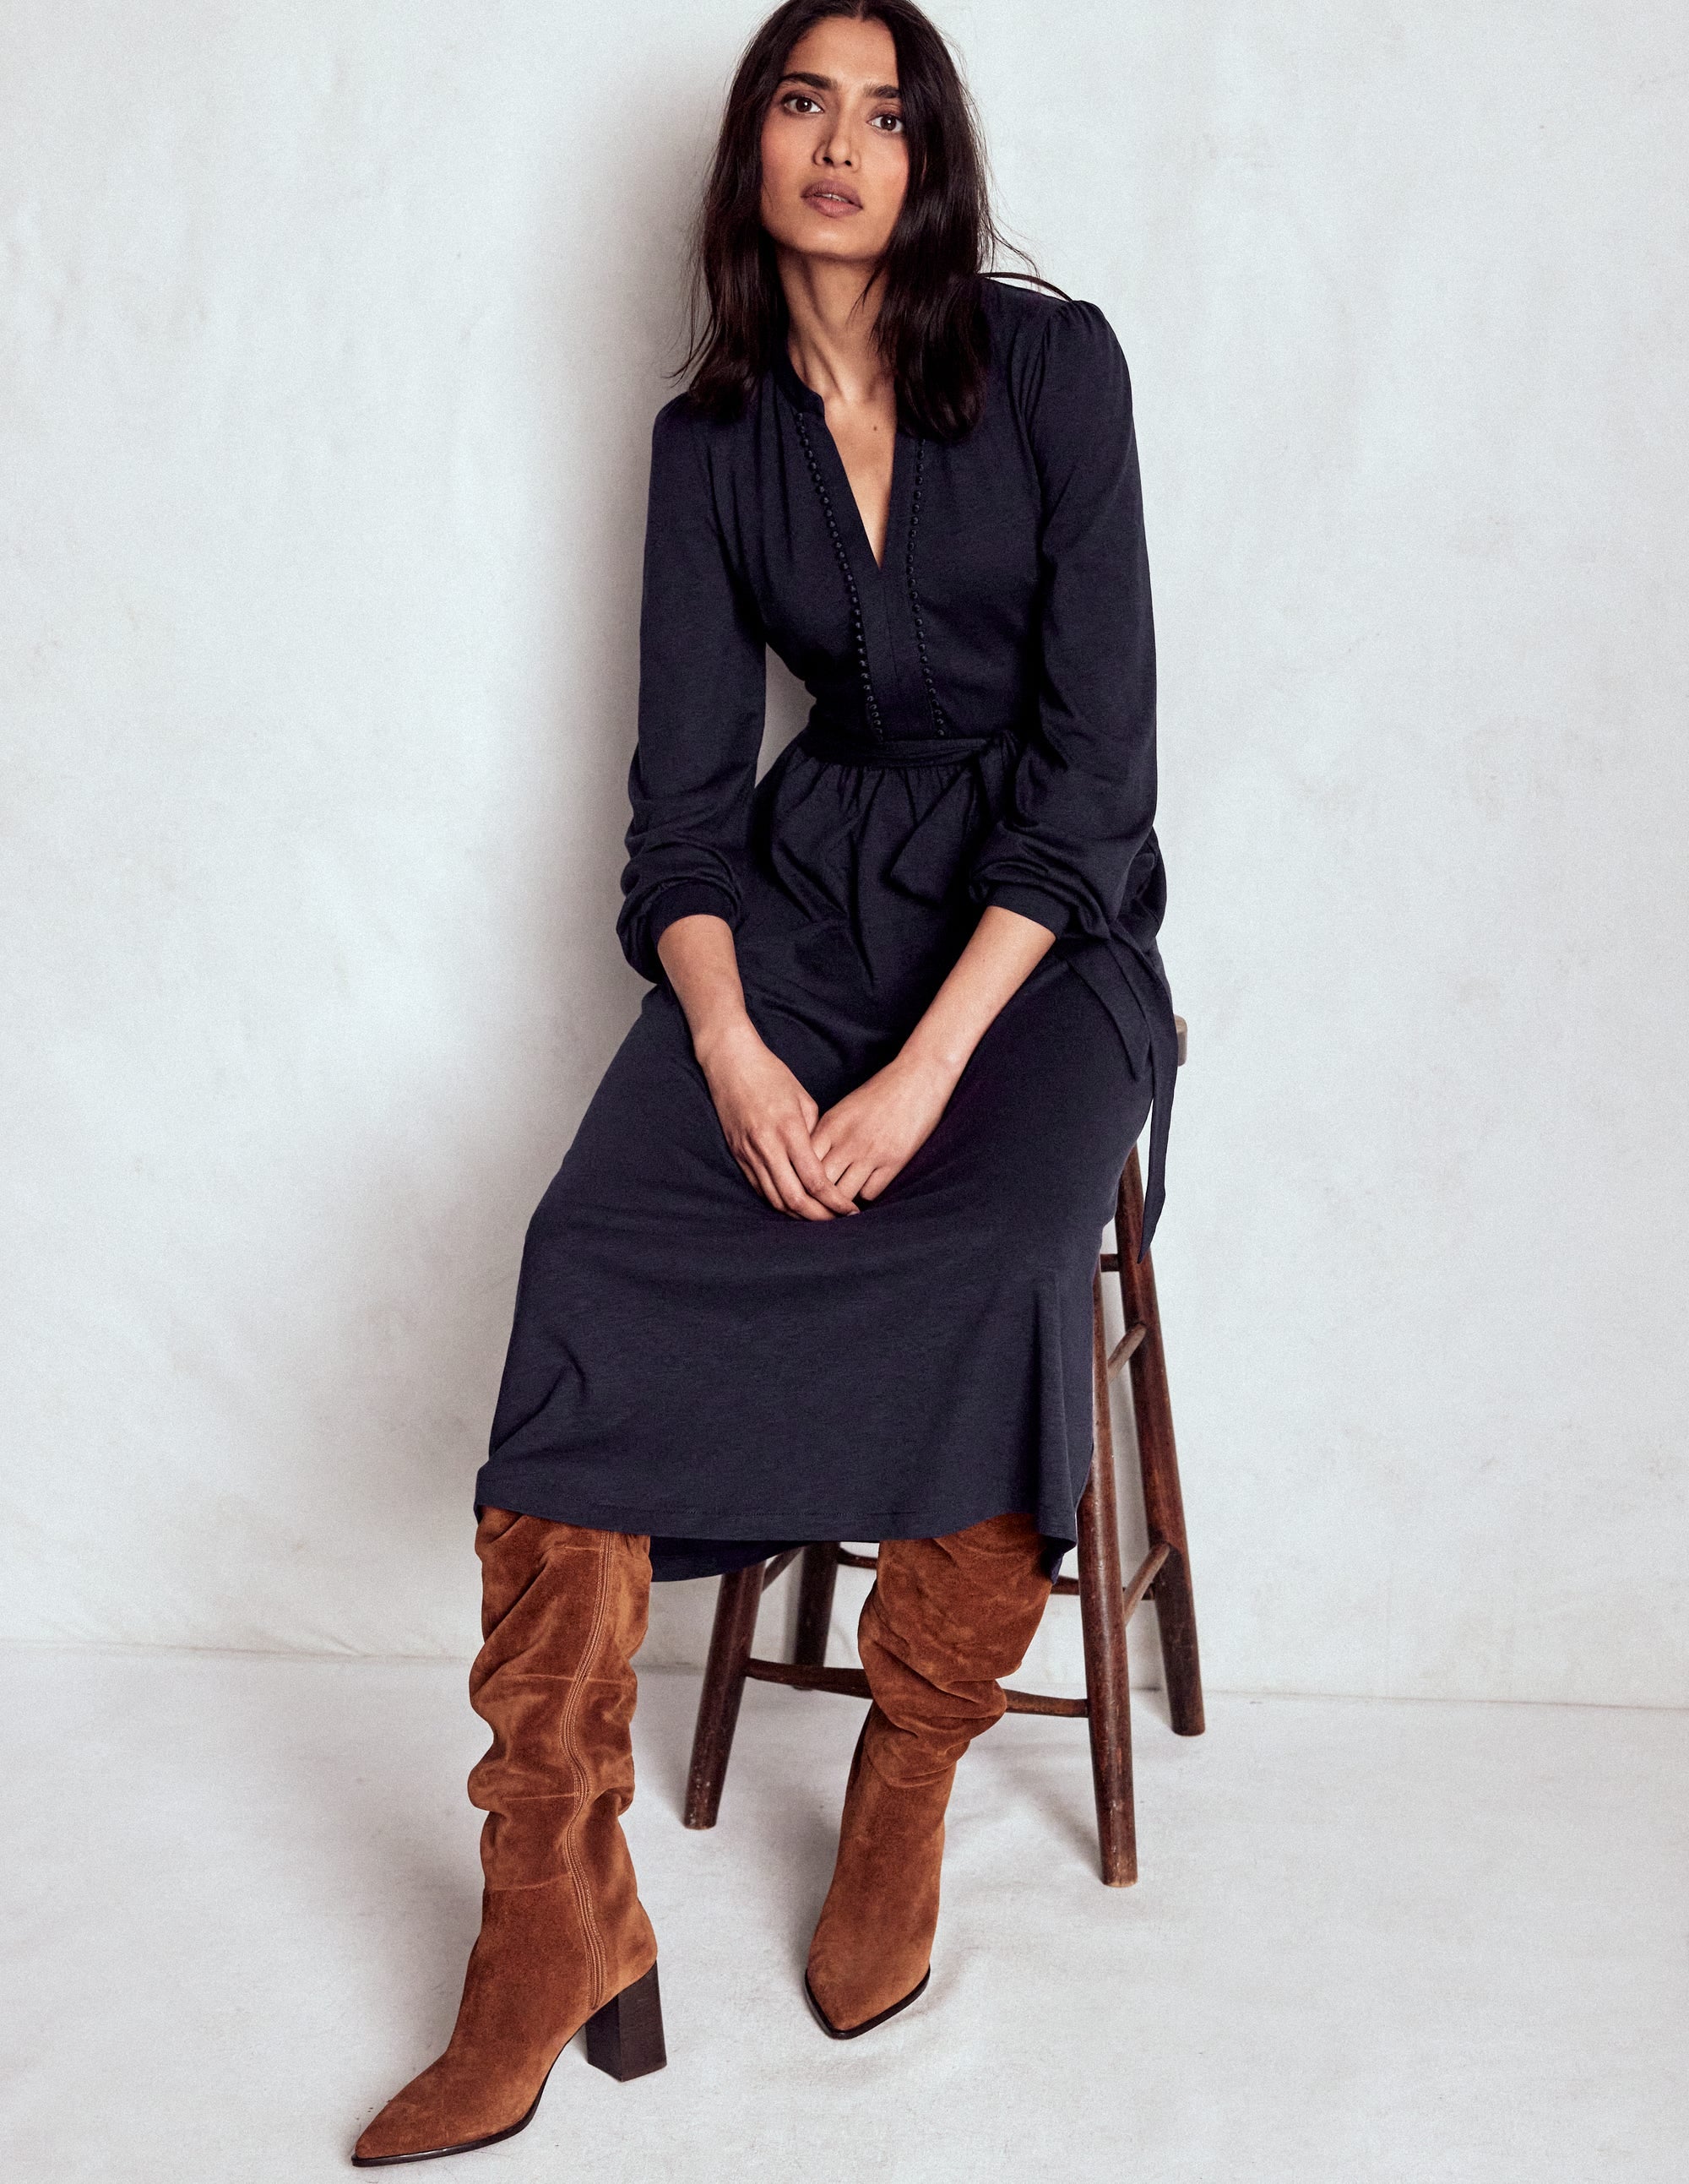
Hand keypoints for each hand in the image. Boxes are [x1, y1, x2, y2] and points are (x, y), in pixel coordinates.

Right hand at [695, 1020, 860, 1220]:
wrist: (730, 1062)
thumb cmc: (771, 1075)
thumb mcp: (802, 1099)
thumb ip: (814, 1132)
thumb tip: (824, 1160)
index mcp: (789, 1130)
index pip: (815, 1179)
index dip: (834, 1201)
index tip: (850, 1209)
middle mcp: (767, 1146)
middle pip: (795, 1198)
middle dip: (819, 1216)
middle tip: (837, 1221)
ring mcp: (749, 1152)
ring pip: (775, 1199)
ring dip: (798, 1214)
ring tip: (818, 1218)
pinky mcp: (738, 1154)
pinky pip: (760, 1188)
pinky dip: (778, 1202)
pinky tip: (794, 1205)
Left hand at [810, 1050, 960, 1203]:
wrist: (919, 1077)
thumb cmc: (881, 1092)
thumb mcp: (845, 1109)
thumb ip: (827, 1134)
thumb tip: (809, 1162)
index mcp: (831, 1125)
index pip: (802, 1164)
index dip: (800, 1180)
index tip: (803, 1189)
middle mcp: (847, 1141)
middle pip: (819, 1184)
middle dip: (817, 1199)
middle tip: (818, 1207)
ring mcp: (871, 1152)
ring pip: (843, 1195)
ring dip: (841, 1203)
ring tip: (841, 1206)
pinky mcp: (894, 1161)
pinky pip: (871, 1193)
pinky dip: (866, 1195)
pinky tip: (866, 1188)